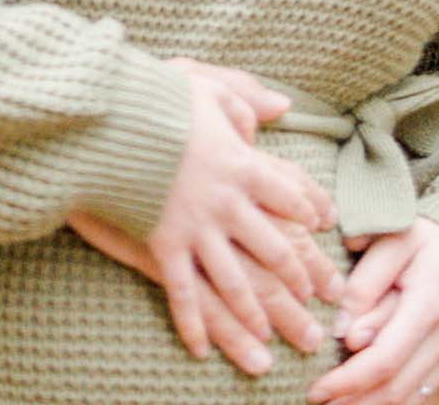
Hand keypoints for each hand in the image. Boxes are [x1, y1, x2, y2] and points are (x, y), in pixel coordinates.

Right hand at [124, 60, 342, 373]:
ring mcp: (197, 229)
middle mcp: (228, 203)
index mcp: (242, 164)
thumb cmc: (160, 101)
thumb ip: (245, 99)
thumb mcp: (208, 88)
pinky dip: (192, 325)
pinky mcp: (164, 245)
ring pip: (236, 281)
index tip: (322, 229)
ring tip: (269, 338)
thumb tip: (281, 106)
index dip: (309, 212)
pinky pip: (183, 294)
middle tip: (313, 302)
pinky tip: (201, 350)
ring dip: (255, 312)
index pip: (288, 195)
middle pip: (273, 248)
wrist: (116, 122)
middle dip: (296, 278)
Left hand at [307, 217, 438, 404]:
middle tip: (317, 400)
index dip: (349, 380)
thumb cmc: (421, 238)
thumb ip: (365, 284)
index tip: (317, 388)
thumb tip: (343, 333)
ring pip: (409, 396)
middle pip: (397, 386)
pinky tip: (363, 397)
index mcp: (430, 301)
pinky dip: (392, 399)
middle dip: (354, 400)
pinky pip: (422, 391)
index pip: (386, 357)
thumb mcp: (391, 241)